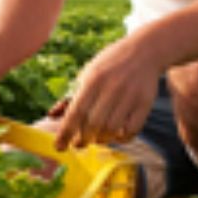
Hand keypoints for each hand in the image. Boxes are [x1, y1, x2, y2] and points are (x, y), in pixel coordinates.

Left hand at [52, 36, 159, 150]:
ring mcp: (130, 96)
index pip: (76, 112)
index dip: (65, 133)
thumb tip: (51, 115)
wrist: (144, 51)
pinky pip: (132, 130)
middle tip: (79, 143)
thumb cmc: (110, 64)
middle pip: (93, 124)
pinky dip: (121, 138)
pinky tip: (116, 135)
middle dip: (83, 139)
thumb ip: (71, 96)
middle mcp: (112, 87)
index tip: (59, 147)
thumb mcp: (87, 73)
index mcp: (93, 79)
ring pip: (112, 130)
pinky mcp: (145, 103)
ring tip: (96, 138)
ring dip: (101, 140)